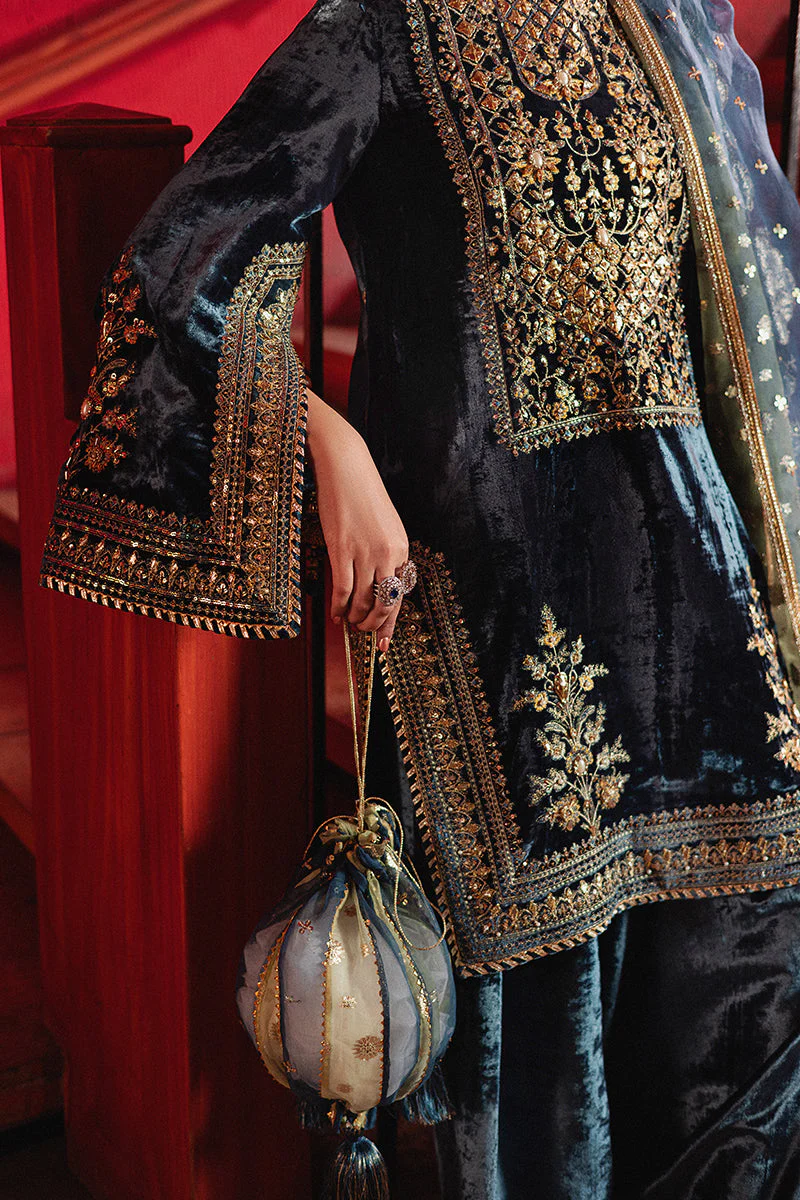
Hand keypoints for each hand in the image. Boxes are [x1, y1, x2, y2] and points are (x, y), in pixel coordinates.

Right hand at [305, 389, 409, 650]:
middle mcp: (387, 553)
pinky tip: (335, 614)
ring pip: (362, 600)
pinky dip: (339, 606)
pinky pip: (342, 588)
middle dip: (374, 624)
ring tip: (348, 624)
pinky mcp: (341, 548)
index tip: (385, 642)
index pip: (399, 595)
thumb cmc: (363, 495)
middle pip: (384, 603)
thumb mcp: (384, 525)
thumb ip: (386, 554)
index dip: (391, 622)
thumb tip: (381, 584)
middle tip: (363, 634)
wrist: (346, 467)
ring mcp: (364, 551)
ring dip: (355, 618)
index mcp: (401, 547)